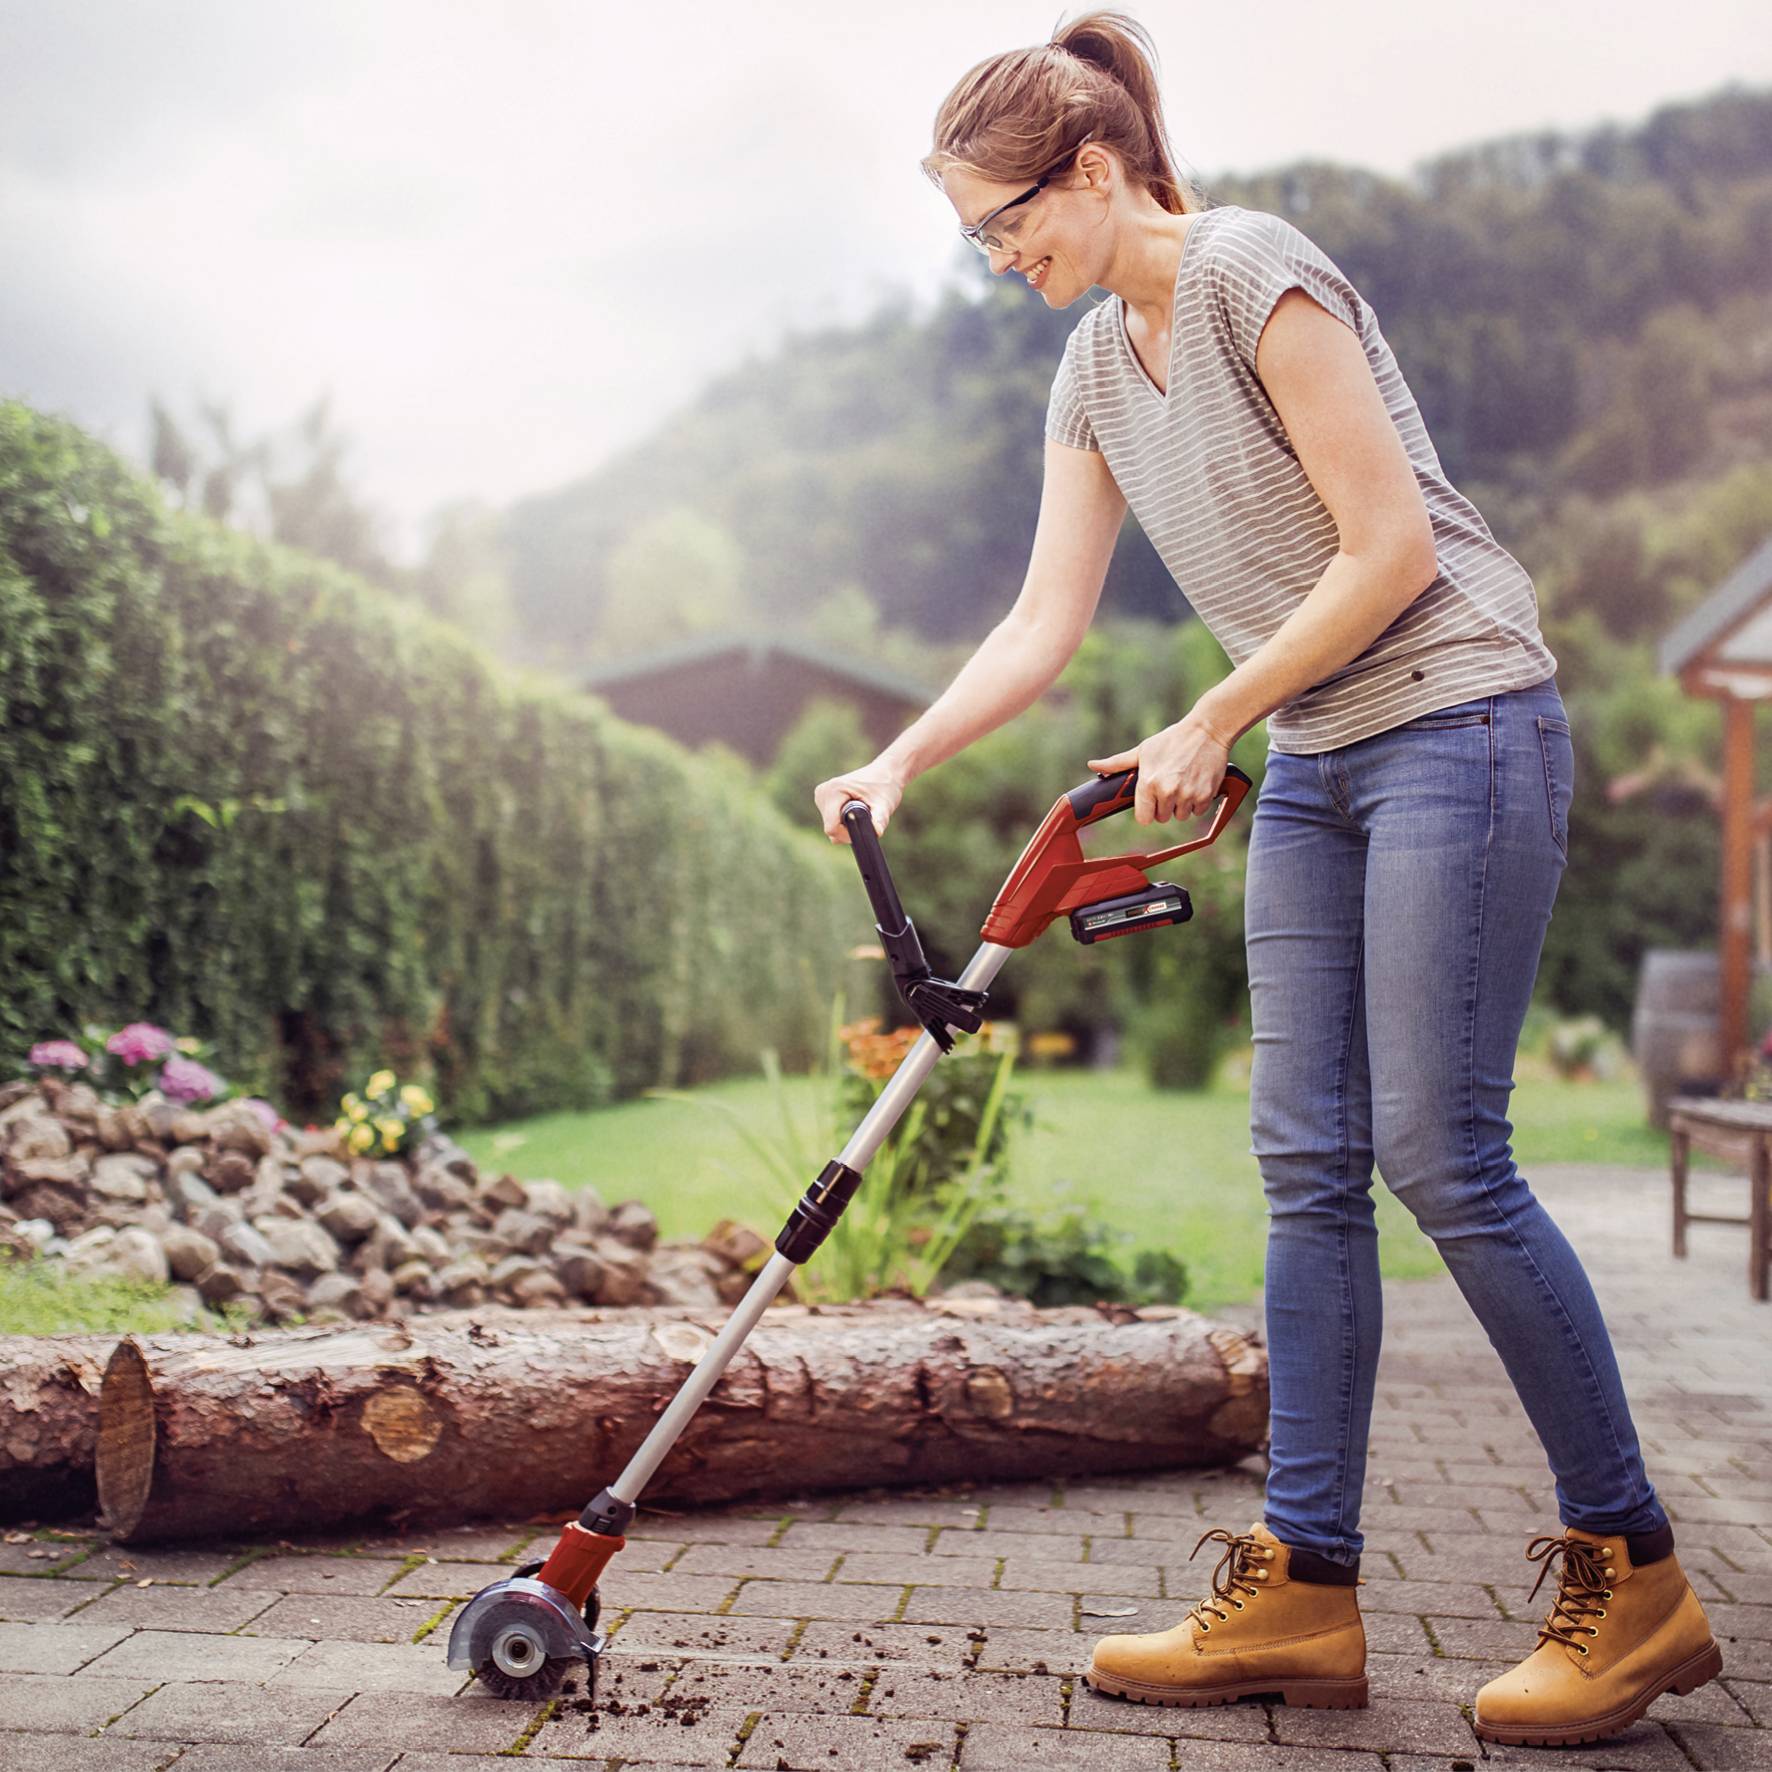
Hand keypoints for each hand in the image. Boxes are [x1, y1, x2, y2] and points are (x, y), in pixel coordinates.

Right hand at [813, 759, 906, 843]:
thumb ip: (879, 819)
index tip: (864, 831)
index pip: (831, 827)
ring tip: (862, 810)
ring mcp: (821, 795)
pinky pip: (831, 821)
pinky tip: (855, 810)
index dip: (847, 836)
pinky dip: (844, 822)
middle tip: (867, 819)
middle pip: (831, 828)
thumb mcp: (884, 804)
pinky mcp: (823, 799)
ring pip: (830, 826)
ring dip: (847, 826)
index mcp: (834, 790)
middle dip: (849, 830)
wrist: (884, 773)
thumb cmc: (885, 786)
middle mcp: (823, 792)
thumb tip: (876, 832)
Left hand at [1087, 714, 1231, 824]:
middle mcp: (1167, 791)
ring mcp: (1188, 794)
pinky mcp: (1206, 795)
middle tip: (1170, 785)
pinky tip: (1196, 783)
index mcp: (1148, 783)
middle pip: (1163, 818)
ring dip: (1182, 805)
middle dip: (1165, 806)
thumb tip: (1092, 765)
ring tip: (1184, 782)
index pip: (1143, 819)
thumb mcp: (1143, 750)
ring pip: (1181, 816)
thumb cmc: (1172, 740)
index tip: (1152, 801)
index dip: (1147, 810)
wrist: (1207, 730)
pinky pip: (1198, 811)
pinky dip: (1198, 802)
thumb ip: (1118, 763)